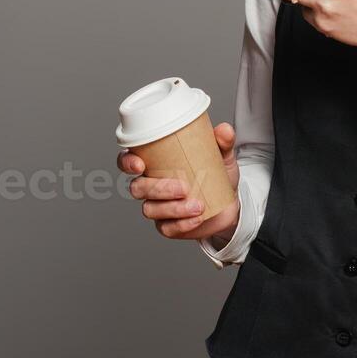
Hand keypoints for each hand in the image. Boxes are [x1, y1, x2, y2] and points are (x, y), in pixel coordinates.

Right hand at [118, 122, 240, 240]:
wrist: (229, 204)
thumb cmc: (216, 176)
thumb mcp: (221, 157)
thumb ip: (222, 143)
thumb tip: (224, 130)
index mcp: (154, 164)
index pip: (127, 161)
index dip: (127, 162)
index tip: (139, 164)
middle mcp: (150, 186)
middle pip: (137, 188)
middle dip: (158, 188)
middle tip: (184, 187)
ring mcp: (158, 207)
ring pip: (150, 209)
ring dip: (173, 208)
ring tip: (198, 205)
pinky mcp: (168, 226)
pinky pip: (167, 228)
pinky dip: (182, 224)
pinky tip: (196, 219)